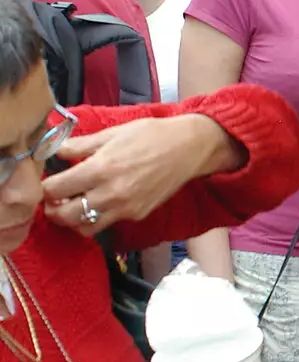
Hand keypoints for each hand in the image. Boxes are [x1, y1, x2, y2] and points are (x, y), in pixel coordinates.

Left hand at [42, 115, 242, 234]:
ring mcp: (125, 208)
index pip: (54, 189)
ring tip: (74, 205)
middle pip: (64, 216)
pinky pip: (108, 223)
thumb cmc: (152, 135)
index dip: (45, 186)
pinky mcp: (137, 214)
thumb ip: (80, 145)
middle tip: (54, 198)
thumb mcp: (113, 133)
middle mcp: (110, 193)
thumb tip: (56, 151)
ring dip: (73, 219)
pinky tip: (100, 202)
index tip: (48, 181)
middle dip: (52, 209)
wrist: (190, 147)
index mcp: (100, 169)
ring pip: (84, 228)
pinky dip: (97, 218)